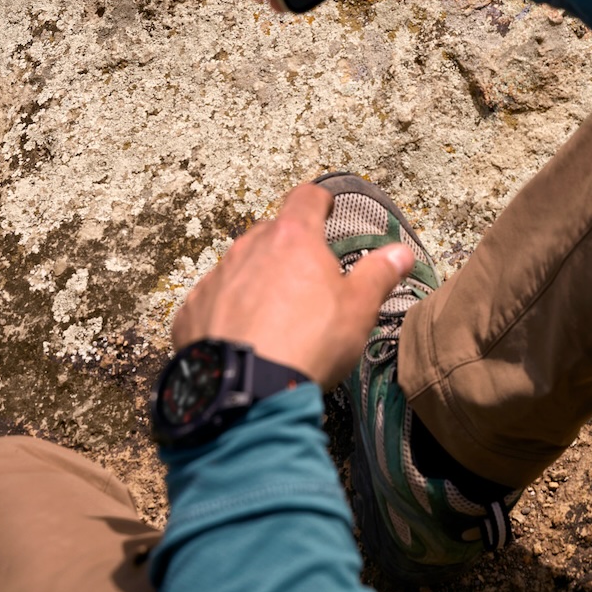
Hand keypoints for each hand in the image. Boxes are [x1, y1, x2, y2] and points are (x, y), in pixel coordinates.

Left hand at [171, 181, 413, 384]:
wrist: (244, 393)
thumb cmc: (309, 342)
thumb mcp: (358, 309)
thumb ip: (379, 274)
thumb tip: (400, 252)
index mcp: (292, 238)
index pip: (306, 198)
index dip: (318, 200)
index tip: (325, 207)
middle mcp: (248, 249)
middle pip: (270, 233)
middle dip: (287, 247)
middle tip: (304, 277)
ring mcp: (215, 280)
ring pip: (238, 267)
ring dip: (255, 280)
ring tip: (272, 315)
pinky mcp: (190, 313)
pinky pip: (212, 302)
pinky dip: (225, 312)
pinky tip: (240, 339)